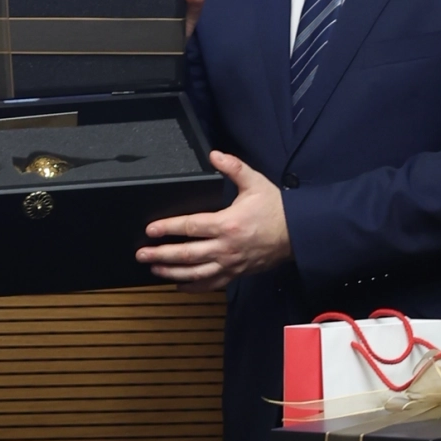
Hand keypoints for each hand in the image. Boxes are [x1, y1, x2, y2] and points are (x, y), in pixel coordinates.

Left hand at [136, 151, 290, 290]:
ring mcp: (231, 264)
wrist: (298, 233)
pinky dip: (194, 286)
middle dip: (161, 255)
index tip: (150, 230)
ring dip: (172, 272)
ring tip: (154, 269)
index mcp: (227, 224)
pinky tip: (179, 285)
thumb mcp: (255, 182)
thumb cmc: (276, 208)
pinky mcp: (237, 273)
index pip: (190, 227)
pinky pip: (212, 283)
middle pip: (187, 254)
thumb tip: (214, 154)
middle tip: (141, 254)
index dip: (167, 228)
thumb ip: (233, 167)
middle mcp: (226, 247)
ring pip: (196, 273)